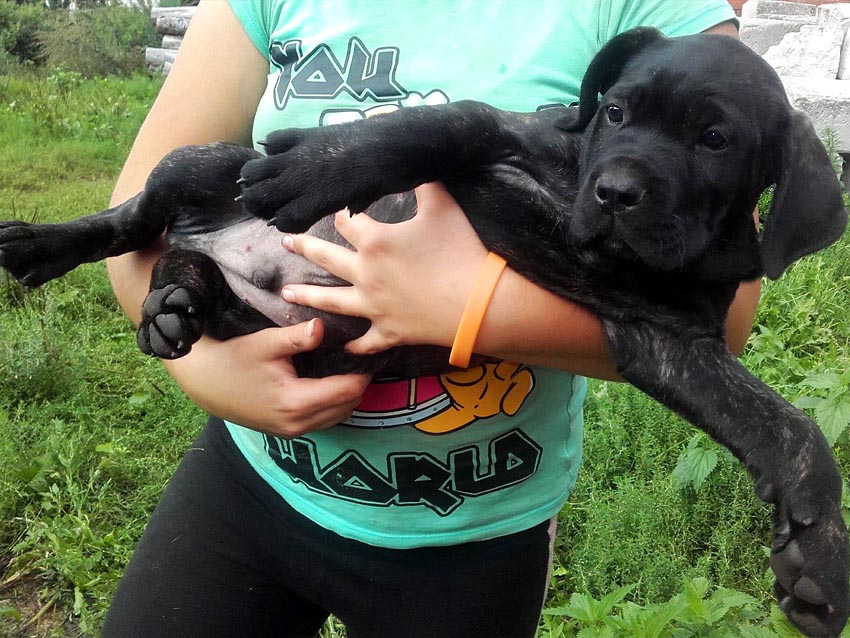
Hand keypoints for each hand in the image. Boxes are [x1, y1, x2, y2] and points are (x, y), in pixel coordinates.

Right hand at [164, 319, 370, 437]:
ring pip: (340, 415)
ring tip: (348, 367)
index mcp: (296, 401)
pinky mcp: (288, 431)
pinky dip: (334, 404)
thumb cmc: (233, 359)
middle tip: (361, 355)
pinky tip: (329, 382)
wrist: (204, 382)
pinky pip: (325, 420)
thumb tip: (322, 326)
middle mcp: (299, 423)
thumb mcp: (265, 343)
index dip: (363, 371)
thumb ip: (296, 337)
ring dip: (348, 395)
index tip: (367, 350)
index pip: (349, 390)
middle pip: (349, 405)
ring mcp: (293, 431)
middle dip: (359, 382)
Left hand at [281, 182, 488, 353]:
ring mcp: (374, 307)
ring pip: (331, 302)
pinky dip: (355, 345)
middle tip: (286, 242)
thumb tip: (413, 155)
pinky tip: (345, 347)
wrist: (482, 304)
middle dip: (304, 247)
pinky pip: (366, 341)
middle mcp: (365, 274)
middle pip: (326, 258)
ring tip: (286, 294)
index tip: (331, 206)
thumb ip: (424, 181)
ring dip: (307, 297)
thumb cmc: (462, 251)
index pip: (347, 220)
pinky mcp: (389, 333)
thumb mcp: (443, 206)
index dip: (339, 211)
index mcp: (375, 242)